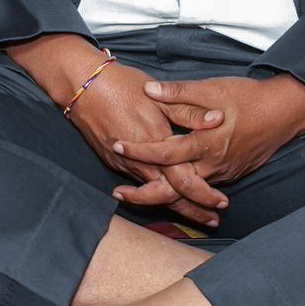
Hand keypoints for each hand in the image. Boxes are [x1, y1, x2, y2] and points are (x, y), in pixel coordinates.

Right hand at [67, 62, 229, 226]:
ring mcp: (124, 163)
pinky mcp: (112, 161)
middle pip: (170, 197)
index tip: (222, 203)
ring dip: (174, 205)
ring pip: (153, 194)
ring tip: (193, 213)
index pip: (185, 181)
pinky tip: (162, 194)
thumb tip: (218, 119)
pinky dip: (153, 194)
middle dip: (193, 211)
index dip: (204, 195)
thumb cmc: (122, 85)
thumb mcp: (159, 96)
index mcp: (157, 144)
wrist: (82, 86)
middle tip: (213, 220)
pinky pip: (137, 184)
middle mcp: (141, 161)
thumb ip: (187, 112)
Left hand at [112, 74, 304, 201]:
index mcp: (205, 142)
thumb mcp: (211, 88)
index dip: (139, 150)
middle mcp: (213, 164)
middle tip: (118, 193)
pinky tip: (168, 187)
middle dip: (144, 194)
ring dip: (163, 195)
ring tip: (136, 194)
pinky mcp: (230, 174)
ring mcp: (223, 173)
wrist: (284, 112)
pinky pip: (202, 188)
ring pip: (188, 192)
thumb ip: (179, 92)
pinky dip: (183, 191)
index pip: (165, 152)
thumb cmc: (247, 97)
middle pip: (173, 188)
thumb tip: (149, 89)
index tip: (116, 144)